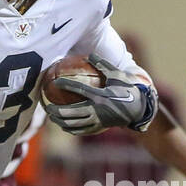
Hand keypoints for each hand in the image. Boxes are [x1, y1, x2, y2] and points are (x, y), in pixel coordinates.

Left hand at [44, 56, 158, 134]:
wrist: (138, 109)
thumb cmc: (127, 89)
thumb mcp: (117, 75)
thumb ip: (103, 65)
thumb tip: (89, 55)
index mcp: (101, 96)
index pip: (79, 90)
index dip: (66, 85)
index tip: (55, 81)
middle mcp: (98, 110)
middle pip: (72, 113)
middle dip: (57, 111)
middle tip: (47, 107)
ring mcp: (98, 121)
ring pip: (75, 124)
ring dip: (61, 122)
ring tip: (51, 117)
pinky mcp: (99, 127)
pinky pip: (82, 130)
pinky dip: (71, 129)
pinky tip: (63, 126)